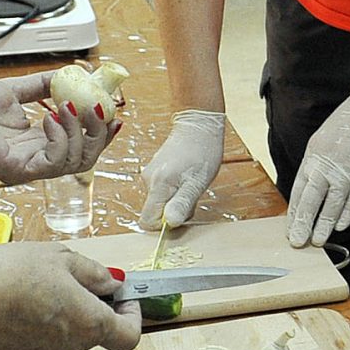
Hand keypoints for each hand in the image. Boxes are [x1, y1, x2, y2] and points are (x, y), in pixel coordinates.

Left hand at [0, 72, 117, 183]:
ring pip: (76, 161)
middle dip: (100, 132)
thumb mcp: (13, 91)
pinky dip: (60, 138)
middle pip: (86, 157)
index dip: (101, 129)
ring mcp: (27, 167)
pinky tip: (51, 117)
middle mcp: (35, 159)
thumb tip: (70, 73)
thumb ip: (42, 86)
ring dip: (80, 131)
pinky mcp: (16, 169)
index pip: (81, 144)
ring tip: (70, 106)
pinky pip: (54, 161)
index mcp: (36, 143)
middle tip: (100, 107)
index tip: (112, 107)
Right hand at [0, 243, 143, 349]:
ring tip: (35, 284)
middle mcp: (71, 348)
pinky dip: (35, 324)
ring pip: (65, 336)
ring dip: (61, 314)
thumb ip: (93, 273)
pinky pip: (37, 342)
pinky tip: (14, 303)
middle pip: (94, 331)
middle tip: (70, 277)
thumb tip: (112, 283)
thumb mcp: (59, 258)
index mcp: (91, 323)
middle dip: (89, 306)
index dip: (132, 315)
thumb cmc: (11, 276)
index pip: (129, 336)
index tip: (121, 295)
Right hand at [140, 109, 226, 226]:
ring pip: (159, 201)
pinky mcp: (154, 171)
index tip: (182, 212)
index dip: (164, 224)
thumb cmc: (202, 152)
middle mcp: (148, 180)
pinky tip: (186, 177)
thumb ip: (182, 203)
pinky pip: (161, 191)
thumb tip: (170, 223)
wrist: (199, 124)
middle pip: (155, 211)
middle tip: (191, 193)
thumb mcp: (197, 182)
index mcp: (157, 185)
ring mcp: (149, 175)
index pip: (147, 220)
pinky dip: (174, 190)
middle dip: (173, 210)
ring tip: (190, 182)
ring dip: (175, 199)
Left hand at [286, 83, 349, 246]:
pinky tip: (341, 226)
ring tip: (317, 240)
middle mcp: (328, 163)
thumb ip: (317, 161)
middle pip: (311, 199)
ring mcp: (348, 169)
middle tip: (297, 240)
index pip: (299, 187)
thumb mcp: (324, 136)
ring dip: (324, 224)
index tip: (290, 224)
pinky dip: (347, 213)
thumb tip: (312, 185)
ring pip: (332, 203)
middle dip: (303, 222)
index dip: (294, 209)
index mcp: (314, 152)